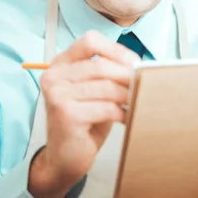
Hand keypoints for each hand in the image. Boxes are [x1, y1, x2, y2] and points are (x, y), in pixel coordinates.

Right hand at [28, 31, 139, 197]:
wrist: (65, 157)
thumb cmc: (85, 120)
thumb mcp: (95, 90)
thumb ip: (108, 72)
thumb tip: (139, 64)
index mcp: (60, 64)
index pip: (90, 41)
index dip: (117, 50)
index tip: (134, 63)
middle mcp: (54, 76)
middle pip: (102, 66)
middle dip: (128, 76)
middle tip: (142, 85)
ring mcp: (57, 95)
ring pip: (107, 87)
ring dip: (127, 95)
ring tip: (136, 101)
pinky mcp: (66, 115)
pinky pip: (106, 107)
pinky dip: (122, 113)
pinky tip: (127, 117)